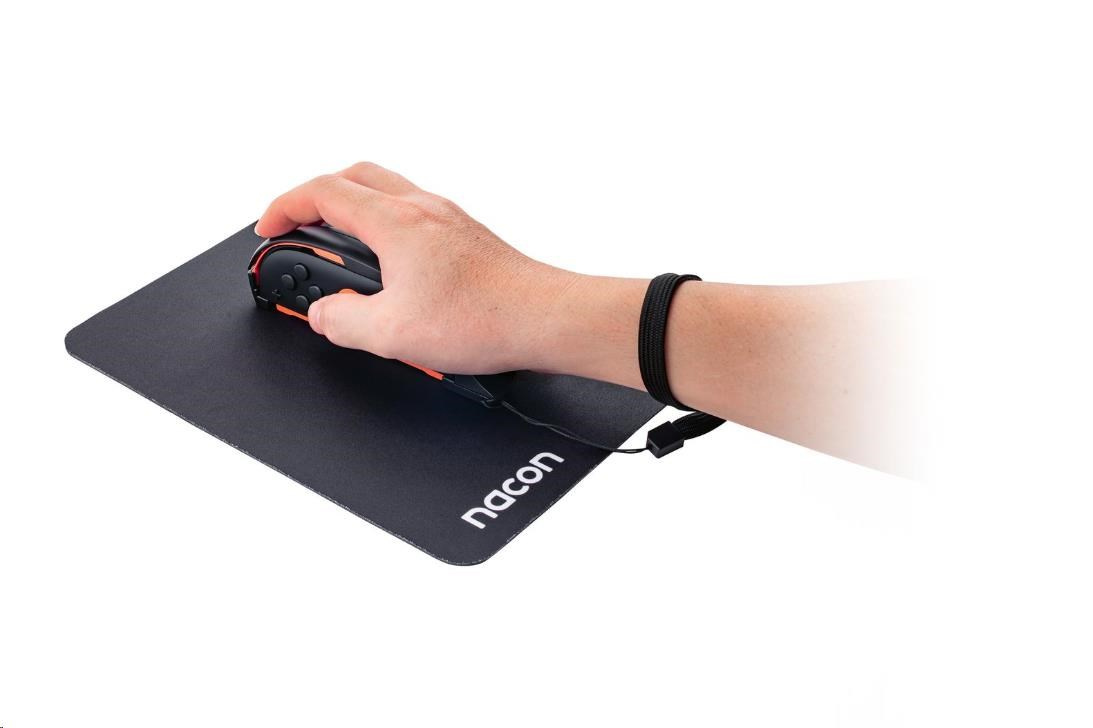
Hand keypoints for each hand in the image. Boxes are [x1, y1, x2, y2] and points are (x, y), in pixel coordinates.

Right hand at [255, 162, 586, 374]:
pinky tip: (389, 266)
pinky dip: (386, 226)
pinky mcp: (467, 235)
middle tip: (300, 228)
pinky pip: (412, 213)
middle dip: (315, 197)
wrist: (545, 319)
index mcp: (395, 221)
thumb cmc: (485, 318)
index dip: (284, 207)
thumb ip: (343, 321)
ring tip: (340, 251)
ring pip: (386, 190)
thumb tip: (324, 313)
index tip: (269, 229)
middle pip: (353, 175)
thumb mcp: (392, 333)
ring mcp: (448, 218)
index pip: (321, 192)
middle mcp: (422, 208)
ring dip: (353, 209)